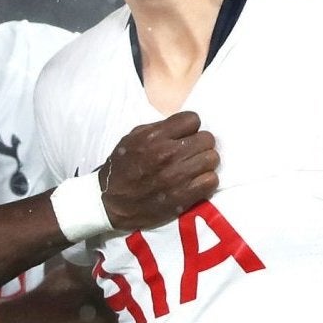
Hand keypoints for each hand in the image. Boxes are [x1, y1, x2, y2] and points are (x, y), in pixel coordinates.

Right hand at [98, 111, 219, 231]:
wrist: (110, 202)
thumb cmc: (122, 168)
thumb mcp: (132, 138)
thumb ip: (158, 129)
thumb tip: (183, 126)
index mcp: (154, 137)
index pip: (193, 119)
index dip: (190, 128)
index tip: (185, 136)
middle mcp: (167, 154)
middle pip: (207, 139)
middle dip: (200, 145)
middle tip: (191, 153)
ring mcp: (176, 176)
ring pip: (212, 159)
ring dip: (205, 163)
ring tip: (194, 168)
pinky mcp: (182, 197)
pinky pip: (211, 181)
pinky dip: (206, 181)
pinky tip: (196, 182)